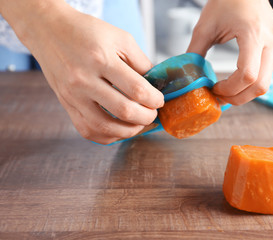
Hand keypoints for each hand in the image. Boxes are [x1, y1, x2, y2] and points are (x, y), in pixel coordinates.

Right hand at [1, 0, 163, 143]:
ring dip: (129, 131)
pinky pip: (87, 131)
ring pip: (105, 127)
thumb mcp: (120, 38)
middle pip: (124, 111)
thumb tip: (155, 86)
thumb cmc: (86, 32)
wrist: (48, 31)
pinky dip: (107, 136)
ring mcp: (73, 96)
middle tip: (153, 113)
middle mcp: (84, 80)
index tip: (159, 100)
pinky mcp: (66, 105)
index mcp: (101, 59)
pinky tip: (119, 130)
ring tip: (139, 124)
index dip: (154, 99)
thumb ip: (140, 62)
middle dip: (146, 117)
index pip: (137, 89)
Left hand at [187, 0, 272, 104]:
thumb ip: (195, 52)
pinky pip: (268, 73)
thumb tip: (188, 75)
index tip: (214, 89)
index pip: (248, 75)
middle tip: (220, 97)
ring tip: (227, 90)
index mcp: (253, 34)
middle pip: (260, 86)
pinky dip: (252, 82)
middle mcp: (272, 42)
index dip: (230, 89)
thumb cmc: (227, 1)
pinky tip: (238, 78)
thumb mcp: (205, 26)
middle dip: (238, 97)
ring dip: (245, 92)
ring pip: (265, 83)